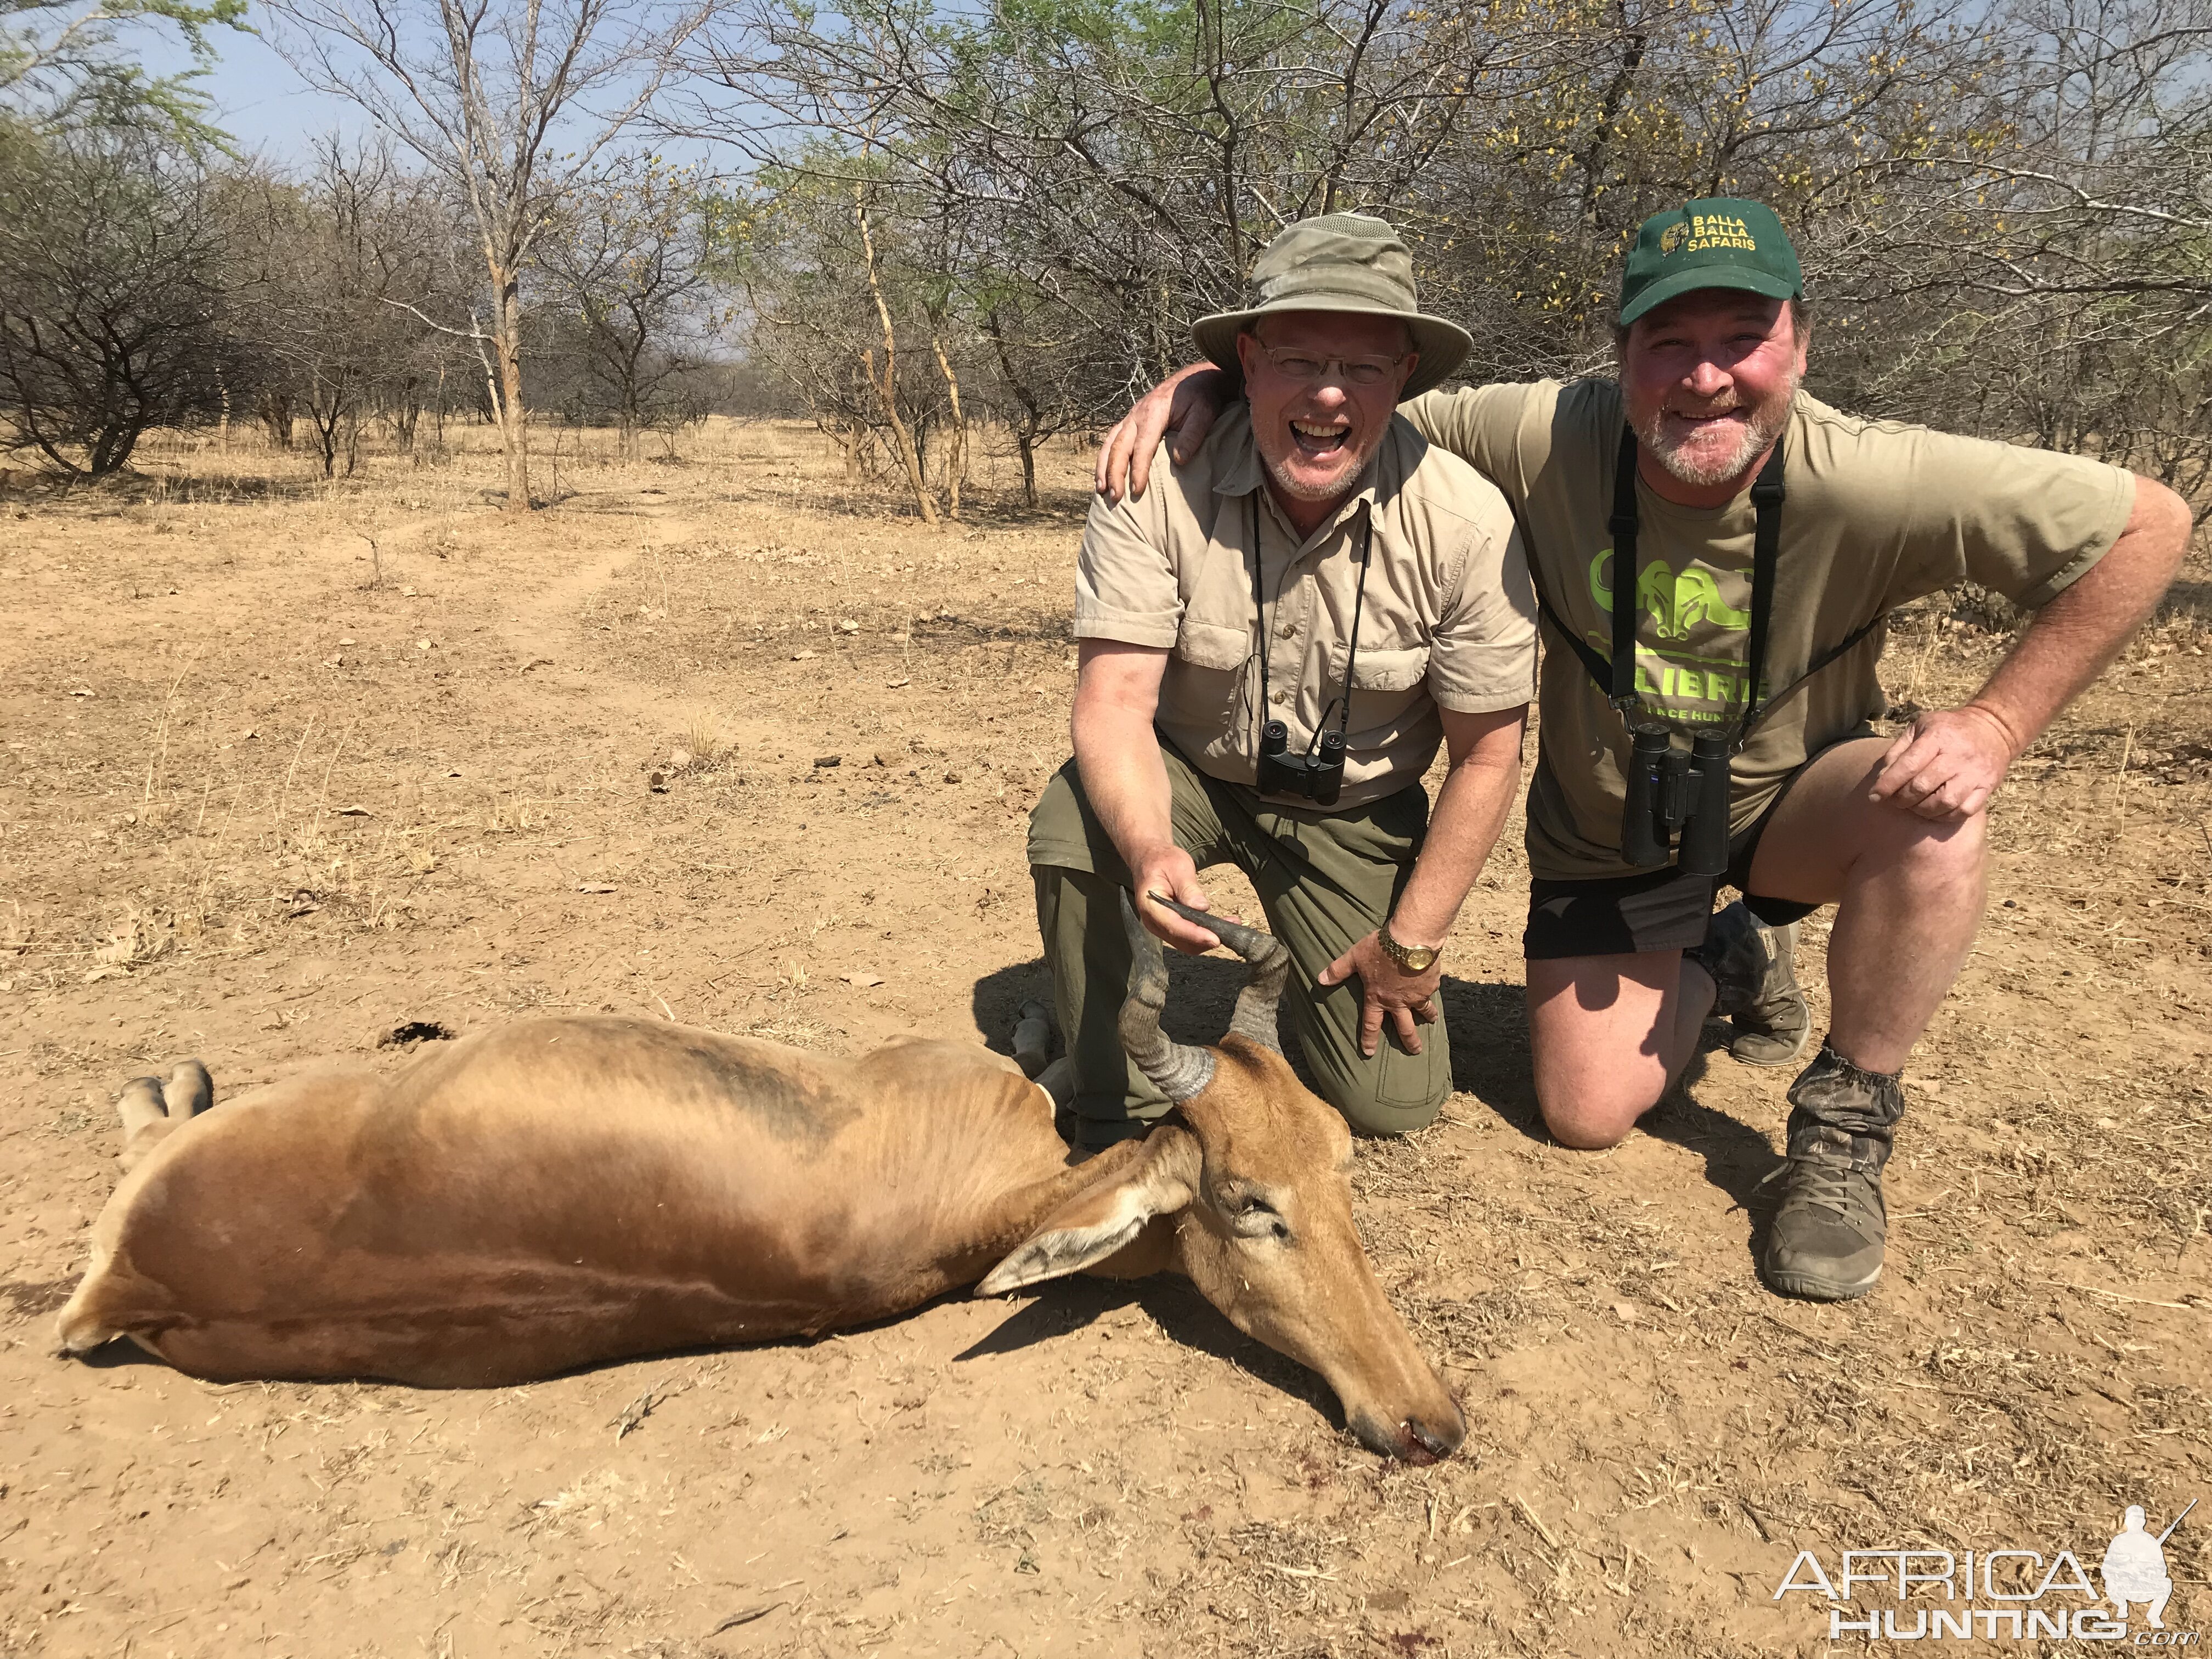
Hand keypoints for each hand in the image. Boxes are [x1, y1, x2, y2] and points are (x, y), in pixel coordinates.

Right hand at [1095, 366, 1233, 503]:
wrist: (1195, 379)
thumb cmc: (1201, 397)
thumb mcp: (1204, 412)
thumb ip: (1193, 434)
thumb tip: (1179, 460)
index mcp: (1153, 413)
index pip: (1142, 446)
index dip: (1138, 470)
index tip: (1137, 491)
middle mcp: (1137, 415)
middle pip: (1119, 447)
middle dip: (1115, 473)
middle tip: (1115, 497)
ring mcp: (1131, 417)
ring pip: (1110, 444)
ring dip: (1104, 467)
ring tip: (1101, 490)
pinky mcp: (1130, 421)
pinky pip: (1112, 440)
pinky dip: (1105, 458)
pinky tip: (1104, 474)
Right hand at [1130, 846, 1225, 954]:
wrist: (1150, 859)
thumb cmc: (1163, 860)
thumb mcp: (1178, 867)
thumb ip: (1188, 889)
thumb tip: (1202, 907)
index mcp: (1151, 905)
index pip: (1174, 926)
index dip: (1195, 934)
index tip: (1215, 938)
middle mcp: (1153, 921)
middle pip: (1181, 940)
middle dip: (1205, 939)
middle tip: (1230, 930)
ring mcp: (1161, 926)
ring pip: (1186, 943)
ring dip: (1207, 938)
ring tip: (1230, 925)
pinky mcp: (1170, 927)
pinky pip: (1188, 937)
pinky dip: (1204, 934)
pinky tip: (1220, 924)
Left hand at [1317, 931, 1442, 1057]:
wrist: (1411, 939)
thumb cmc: (1380, 948)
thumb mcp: (1355, 957)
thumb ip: (1339, 970)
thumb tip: (1320, 979)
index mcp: (1378, 997)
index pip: (1371, 1024)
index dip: (1369, 1039)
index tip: (1369, 1052)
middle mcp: (1398, 1002)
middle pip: (1405, 1028)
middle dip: (1410, 1041)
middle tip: (1415, 1051)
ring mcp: (1416, 995)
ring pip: (1424, 1011)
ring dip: (1428, 1018)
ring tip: (1432, 1021)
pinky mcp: (1431, 985)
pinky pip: (1431, 992)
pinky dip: (1432, 992)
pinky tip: (1433, 988)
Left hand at [1868, 704, 2017, 819]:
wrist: (1993, 728)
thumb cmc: (1947, 730)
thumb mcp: (1919, 728)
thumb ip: (1898, 751)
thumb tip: (1881, 778)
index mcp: (1938, 737)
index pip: (1908, 765)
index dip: (1887, 784)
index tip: (1874, 796)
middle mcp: (1958, 755)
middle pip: (1923, 786)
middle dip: (1902, 799)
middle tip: (1895, 801)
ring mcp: (1975, 772)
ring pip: (1944, 802)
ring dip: (1922, 810)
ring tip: (1914, 806)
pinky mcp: (1988, 786)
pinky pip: (1964, 810)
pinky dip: (1945, 817)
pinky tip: (1935, 811)